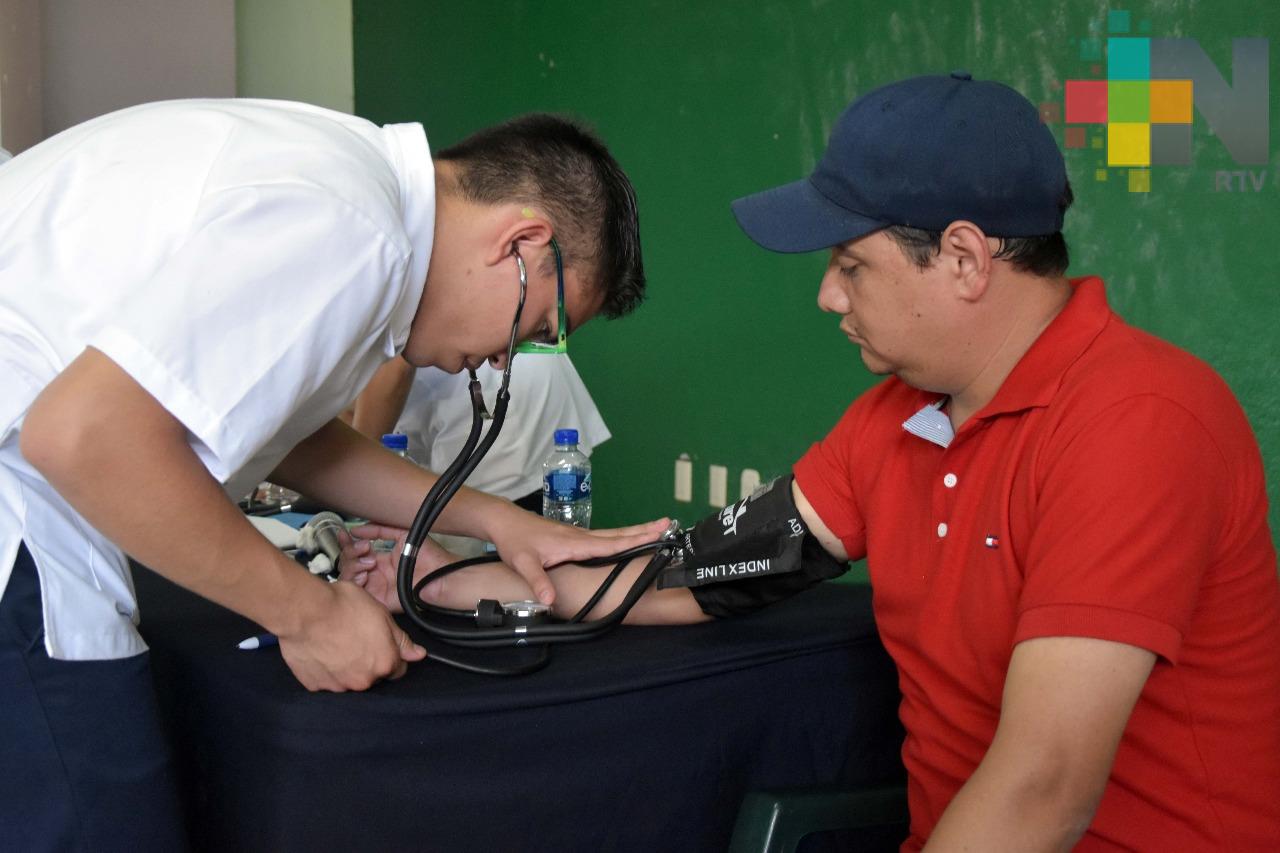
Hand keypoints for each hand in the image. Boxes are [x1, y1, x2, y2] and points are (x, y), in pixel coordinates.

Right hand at [276, 579, 426, 690]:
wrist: (304, 612)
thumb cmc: (343, 606)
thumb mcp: (381, 614)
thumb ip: (401, 639)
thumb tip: (418, 654)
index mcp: (384, 663)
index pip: (397, 669)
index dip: (390, 655)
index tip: (379, 644)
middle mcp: (364, 681)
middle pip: (372, 676)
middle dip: (368, 661)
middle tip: (354, 638)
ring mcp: (338, 686)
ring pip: (349, 680)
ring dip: (346, 667)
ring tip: (335, 643)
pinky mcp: (315, 686)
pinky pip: (326, 681)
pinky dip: (325, 670)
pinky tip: (321, 651)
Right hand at [338, 523, 458, 612]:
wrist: (438, 574)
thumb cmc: (427, 556)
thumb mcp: (402, 534)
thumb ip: (380, 529)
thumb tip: (357, 529)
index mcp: (379, 560)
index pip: (355, 552)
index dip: (347, 543)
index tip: (344, 534)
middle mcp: (374, 573)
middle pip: (347, 563)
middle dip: (351, 552)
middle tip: (365, 548)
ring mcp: (374, 586)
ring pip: (347, 576)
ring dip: (353, 565)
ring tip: (370, 562)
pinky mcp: (376, 599)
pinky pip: (356, 592)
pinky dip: (355, 581)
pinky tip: (366, 574)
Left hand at [486, 508, 671, 605]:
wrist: (504, 521)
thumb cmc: (514, 541)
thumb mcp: (523, 562)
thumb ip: (538, 581)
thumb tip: (550, 601)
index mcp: (574, 542)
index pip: (610, 543)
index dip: (634, 540)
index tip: (657, 534)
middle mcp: (581, 536)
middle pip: (618, 534)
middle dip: (644, 530)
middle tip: (668, 524)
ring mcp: (578, 535)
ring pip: (613, 533)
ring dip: (635, 531)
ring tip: (657, 528)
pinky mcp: (574, 536)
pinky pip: (604, 536)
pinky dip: (621, 536)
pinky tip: (626, 539)